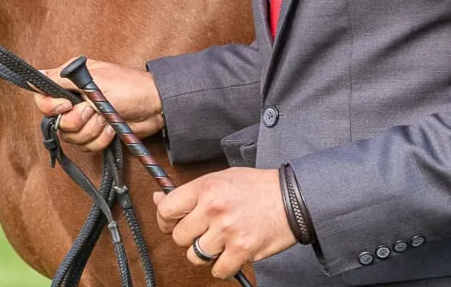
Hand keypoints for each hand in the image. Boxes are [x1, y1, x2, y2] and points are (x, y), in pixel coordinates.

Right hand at [32, 59, 160, 151]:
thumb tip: (33, 76)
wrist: (156, 107)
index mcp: (70, 82)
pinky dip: (101, 139)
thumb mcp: (94, 79)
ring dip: (92, 131)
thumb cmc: (129, 87)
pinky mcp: (96, 133)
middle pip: (57, 122)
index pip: (42, 98)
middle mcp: (74, 100)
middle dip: (77, 121)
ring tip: (108, 119)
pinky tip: (112, 129)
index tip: (67, 106)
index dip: (51, 107)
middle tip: (95, 112)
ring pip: (72, 137)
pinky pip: (86, 146)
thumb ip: (61, 79)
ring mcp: (85, 119)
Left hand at [155, 167, 296, 278]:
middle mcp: (213, 209)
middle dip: (189, 238)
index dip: (165, 221)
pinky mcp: (242, 250)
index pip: (166, 210)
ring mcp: (227, 230)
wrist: (292, 198)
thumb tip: (158, 198)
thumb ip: (190, 191)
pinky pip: (218, 270)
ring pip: (196, 256)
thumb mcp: (220, 179)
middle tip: (203, 232)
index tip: (172, 224)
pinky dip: (223, 267)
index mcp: (205, 188)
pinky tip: (231, 254)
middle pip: (180, 237)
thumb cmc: (257, 187)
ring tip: (220, 242)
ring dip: (206, 253)